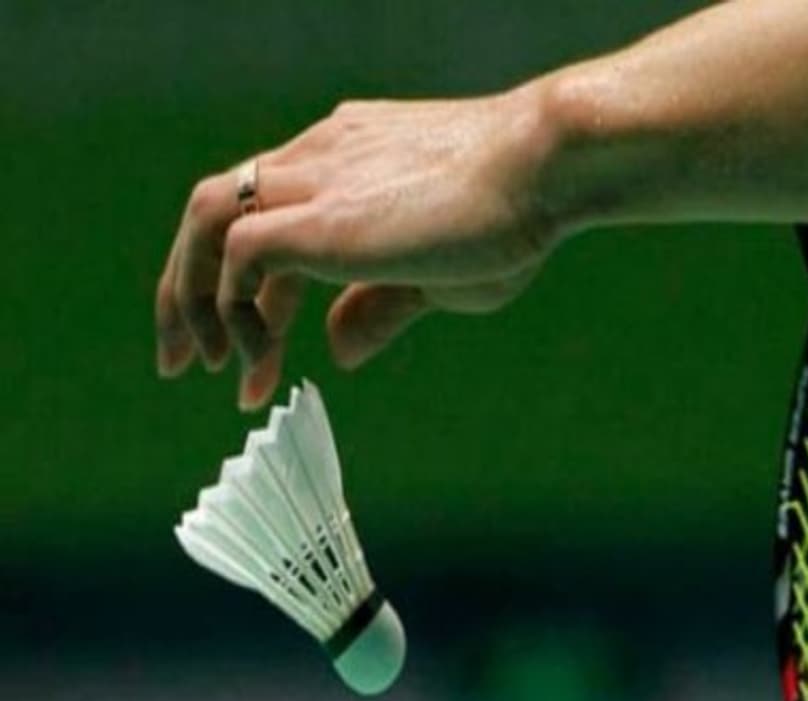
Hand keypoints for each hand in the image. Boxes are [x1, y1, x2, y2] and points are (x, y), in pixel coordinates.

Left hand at [155, 90, 561, 409]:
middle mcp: (321, 155)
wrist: (546, 164)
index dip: (255, 289)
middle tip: (188, 362)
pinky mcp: (317, 216)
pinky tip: (258, 360)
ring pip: (206, 218)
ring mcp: (315, 176)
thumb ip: (380, 306)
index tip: (261, 348)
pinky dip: (232, 308)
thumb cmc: (517, 215)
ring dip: (191, 295)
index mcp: (350, 156)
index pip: (273, 214)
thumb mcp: (440, 277)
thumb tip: (336, 349)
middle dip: (191, 287)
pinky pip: (236, 253)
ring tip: (199, 366)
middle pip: (219, 208)